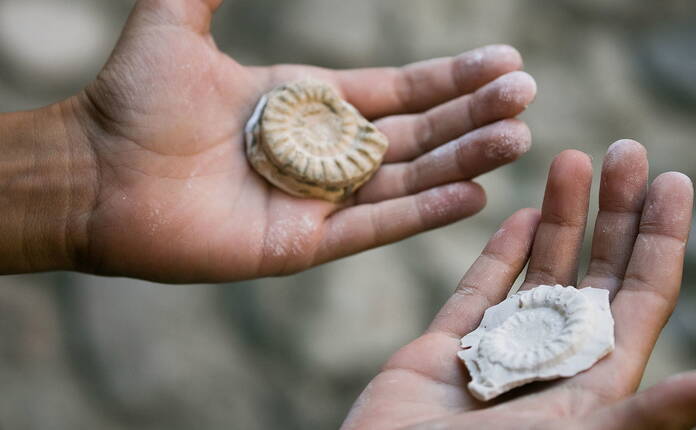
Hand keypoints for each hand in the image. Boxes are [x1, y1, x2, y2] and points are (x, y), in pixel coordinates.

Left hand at [66, 0, 534, 281]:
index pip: (397, 90)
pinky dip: (425, 212)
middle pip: (416, 133)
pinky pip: (375, 227)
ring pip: (408, 178)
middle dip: (473, 114)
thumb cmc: (129, 99)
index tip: (503, 61)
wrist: (93, 174)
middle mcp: (323, 153)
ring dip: (465, 159)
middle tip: (528, 97)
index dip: (451, 78)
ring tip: (518, 139)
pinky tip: (475, 194)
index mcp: (309, 103)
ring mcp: (316, 201)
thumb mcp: (175, 21)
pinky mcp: (302, 244)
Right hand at [343, 140, 695, 428]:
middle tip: (627, 149)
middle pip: (600, 269)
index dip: (663, 238)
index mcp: (596, 377)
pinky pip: (480, 287)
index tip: (675, 180)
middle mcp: (556, 356)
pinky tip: (521, 212)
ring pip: (541, 268)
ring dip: (562, 214)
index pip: (645, 295)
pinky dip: (501, 250)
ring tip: (571, 157)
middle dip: (616, 210)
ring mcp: (503, 348)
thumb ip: (653, 412)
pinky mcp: (452, 345)